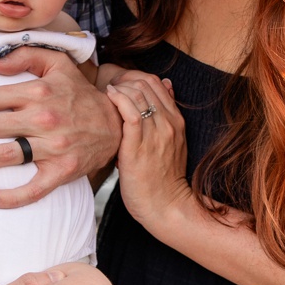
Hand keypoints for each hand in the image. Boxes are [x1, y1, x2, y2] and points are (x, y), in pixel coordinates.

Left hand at [0, 45, 121, 208]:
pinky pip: (34, 188)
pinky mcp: (63, 171)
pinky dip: (11, 197)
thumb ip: (25, 55)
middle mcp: (42, 118)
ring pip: (3, 155)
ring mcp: (53, 146)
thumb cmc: (80, 95)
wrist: (117, 124)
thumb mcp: (58, 64)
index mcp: (37, 92)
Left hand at [106, 69, 193, 229]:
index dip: (136, 79)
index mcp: (178, 122)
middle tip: (110, 88)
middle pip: (147, 84)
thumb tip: (166, 87)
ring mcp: (156, 133)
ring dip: (119, 88)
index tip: (121, 86)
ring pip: (138, 94)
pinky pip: (130, 111)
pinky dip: (118, 99)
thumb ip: (167, 118)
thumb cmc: (161, 179)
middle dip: (125, 80)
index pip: (158, 84)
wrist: (165, 205)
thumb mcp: (172, 145)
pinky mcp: (139, 144)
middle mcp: (170, 124)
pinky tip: (108, 100)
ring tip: (106, 95)